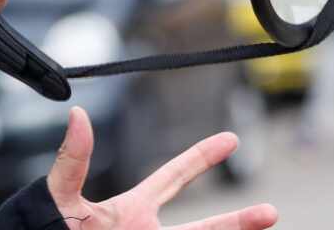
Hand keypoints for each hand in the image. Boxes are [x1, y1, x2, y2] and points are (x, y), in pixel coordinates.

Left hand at [47, 107, 277, 229]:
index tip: (231, 139)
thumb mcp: (61, 197)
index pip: (174, 176)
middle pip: (206, 228)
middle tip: (271, 211)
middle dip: (240, 221)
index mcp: (132, 210)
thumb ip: (73, 159)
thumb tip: (77, 115)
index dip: (202, 157)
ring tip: (267, 223)